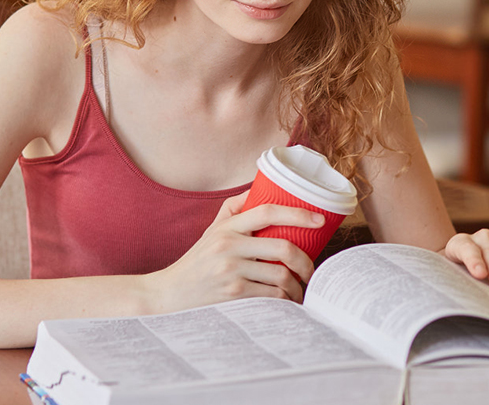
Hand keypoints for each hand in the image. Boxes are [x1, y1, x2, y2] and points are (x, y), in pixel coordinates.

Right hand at [143, 191, 324, 312]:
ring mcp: (230, 272)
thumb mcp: (211, 232)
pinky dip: (285, 300)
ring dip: (297, 286)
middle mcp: (228, 247)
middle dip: (305, 262)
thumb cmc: (197, 262)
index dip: (298, 214)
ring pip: (281, 276)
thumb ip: (234, 210)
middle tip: (311, 270)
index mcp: (226, 228)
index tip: (320, 220)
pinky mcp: (233, 295)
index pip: (268, 211)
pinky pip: (271, 296)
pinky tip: (286, 302)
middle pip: (283, 248)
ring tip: (299, 290)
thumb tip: (262, 187)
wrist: (168, 294)